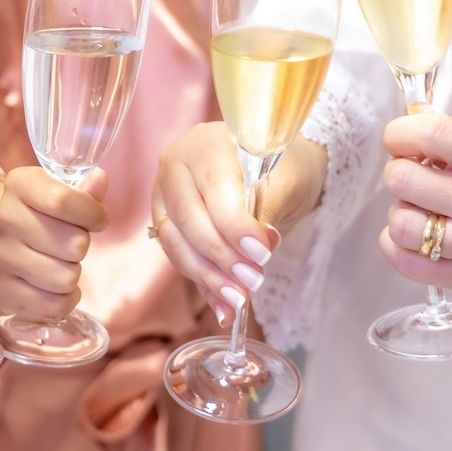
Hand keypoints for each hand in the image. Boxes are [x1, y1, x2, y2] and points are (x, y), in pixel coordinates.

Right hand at [0, 167, 108, 319]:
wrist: (6, 242)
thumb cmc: (45, 215)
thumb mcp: (64, 194)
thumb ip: (86, 190)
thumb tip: (99, 179)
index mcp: (19, 185)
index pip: (63, 200)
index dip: (93, 215)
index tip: (98, 220)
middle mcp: (2, 218)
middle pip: (74, 244)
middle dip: (81, 247)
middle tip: (69, 244)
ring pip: (66, 278)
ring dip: (73, 273)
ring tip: (60, 264)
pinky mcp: (0, 290)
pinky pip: (54, 305)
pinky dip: (64, 299)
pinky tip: (54, 287)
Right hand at [151, 122, 326, 322]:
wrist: (280, 171)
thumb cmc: (286, 168)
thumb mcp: (288, 181)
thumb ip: (266, 212)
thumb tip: (253, 253)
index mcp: (205, 144)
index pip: (214, 191)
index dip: (236, 227)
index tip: (262, 254)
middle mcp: (175, 165)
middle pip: (188, 220)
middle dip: (222, 258)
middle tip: (253, 282)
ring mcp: (164, 194)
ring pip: (176, 243)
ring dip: (208, 276)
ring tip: (239, 299)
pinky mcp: (165, 222)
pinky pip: (179, 257)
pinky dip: (203, 283)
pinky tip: (223, 306)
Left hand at [379, 113, 451, 306]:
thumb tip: (411, 124)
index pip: (428, 133)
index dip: (399, 133)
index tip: (401, 139)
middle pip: (401, 179)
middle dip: (400, 172)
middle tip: (415, 177)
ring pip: (399, 222)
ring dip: (402, 212)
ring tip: (422, 211)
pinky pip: (405, 262)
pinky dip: (398, 246)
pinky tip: (416, 238)